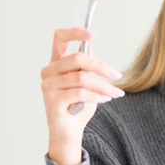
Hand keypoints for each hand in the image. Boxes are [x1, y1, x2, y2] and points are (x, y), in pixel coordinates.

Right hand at [40, 27, 124, 164]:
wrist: (70, 132)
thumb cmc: (78, 105)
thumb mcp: (86, 80)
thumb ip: (86, 63)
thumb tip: (90, 41)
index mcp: (56, 63)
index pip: (59, 38)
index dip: (75, 32)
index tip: (93, 33)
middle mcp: (48, 72)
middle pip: (77, 58)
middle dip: (102, 67)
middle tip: (117, 76)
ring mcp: (47, 86)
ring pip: (82, 77)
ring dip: (104, 86)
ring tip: (116, 93)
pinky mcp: (52, 101)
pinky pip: (80, 93)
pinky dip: (97, 96)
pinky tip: (106, 99)